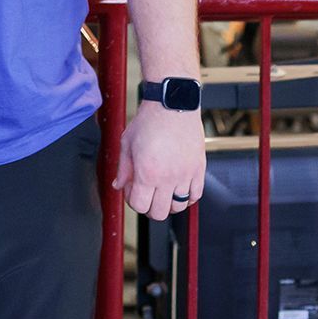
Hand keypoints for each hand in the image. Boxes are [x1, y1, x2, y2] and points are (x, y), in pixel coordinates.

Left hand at [112, 102, 205, 219]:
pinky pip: (196, 195)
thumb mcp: (127, 143)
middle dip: (149, 207)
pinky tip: (178, 187)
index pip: (139, 205)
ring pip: (178, 207)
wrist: (172, 105)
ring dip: (168, 203)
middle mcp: (168, 177)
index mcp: (147, 173)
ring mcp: (185, 175)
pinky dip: (187, 197)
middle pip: (159, 213)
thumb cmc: (149, 121)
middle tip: (146, 194)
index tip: (132, 191)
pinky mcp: (199, 169)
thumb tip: (118, 185)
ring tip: (161, 190)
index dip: (132, 201)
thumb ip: (123, 168)